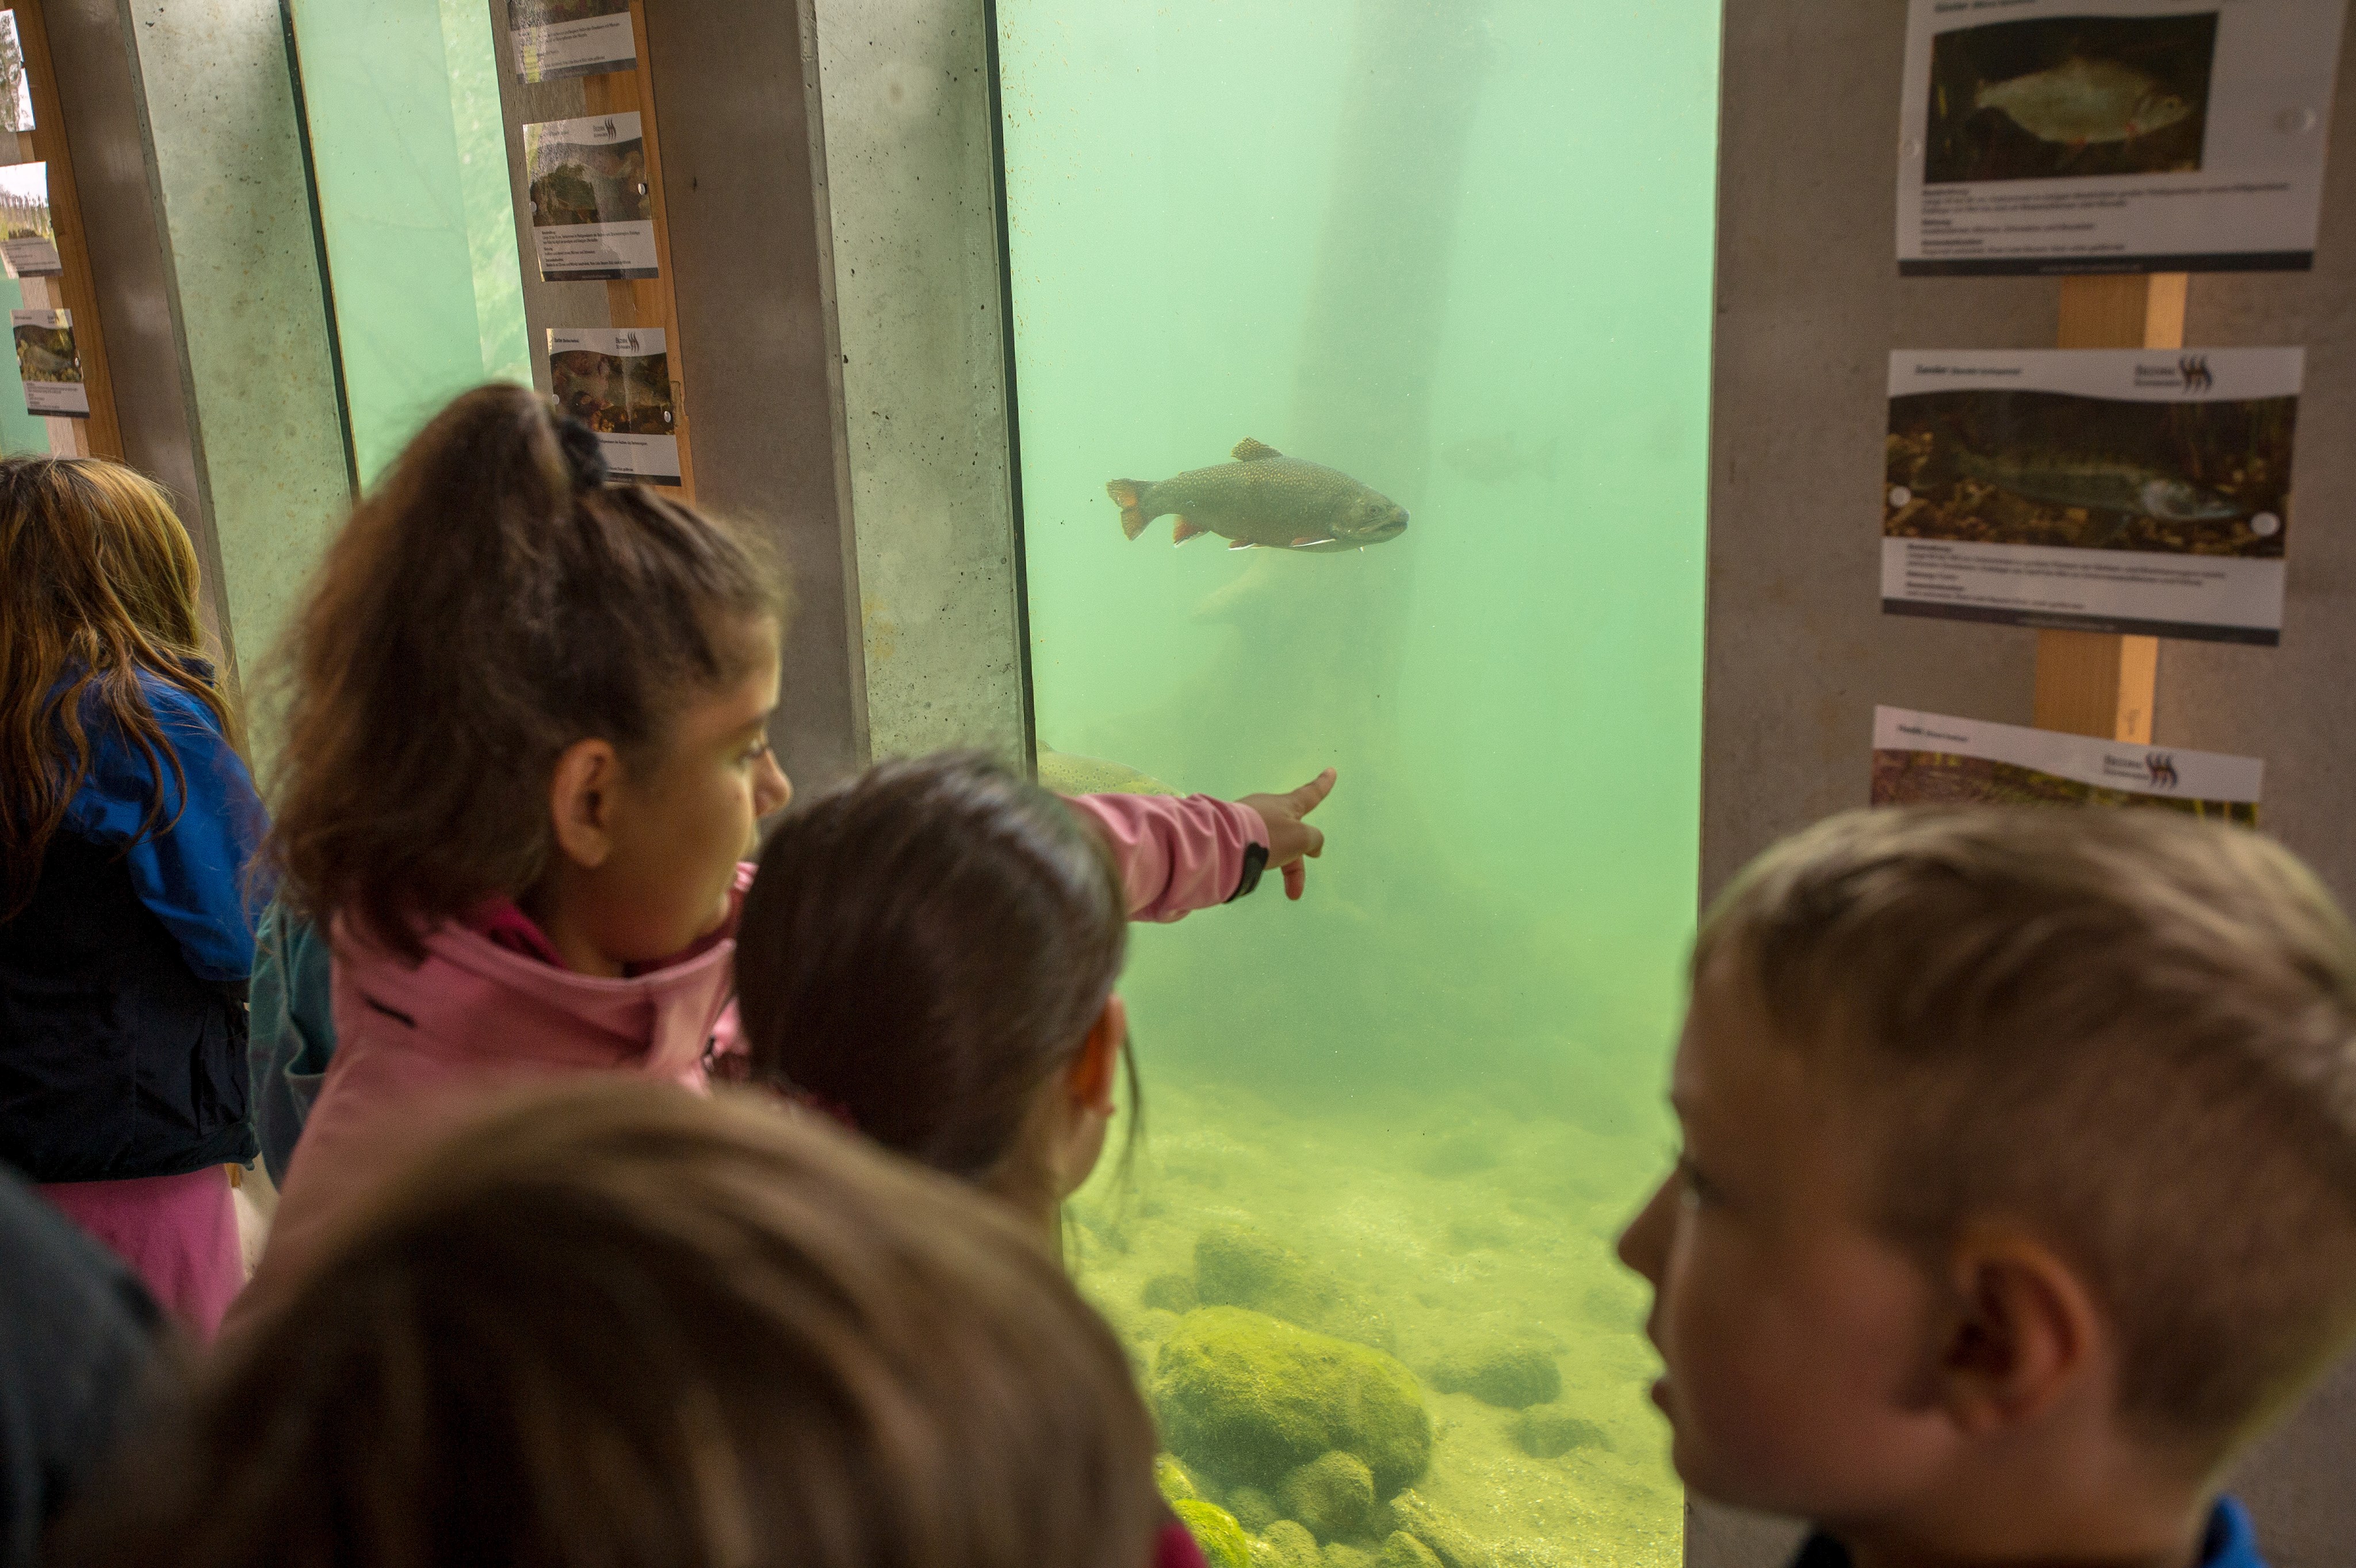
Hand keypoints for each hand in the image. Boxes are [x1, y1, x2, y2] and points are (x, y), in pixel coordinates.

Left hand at [1239, 768, 1334, 899]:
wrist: (1227, 842)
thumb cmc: (1270, 836)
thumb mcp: (1301, 838)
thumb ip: (1313, 839)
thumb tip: (1313, 844)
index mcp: (1288, 804)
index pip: (1310, 794)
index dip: (1322, 785)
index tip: (1331, 770)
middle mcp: (1268, 807)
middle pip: (1290, 833)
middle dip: (1294, 862)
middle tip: (1295, 890)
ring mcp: (1248, 817)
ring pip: (1270, 842)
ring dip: (1274, 864)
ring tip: (1264, 879)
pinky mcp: (1232, 829)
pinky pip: (1252, 845)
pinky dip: (1257, 859)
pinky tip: (1248, 870)